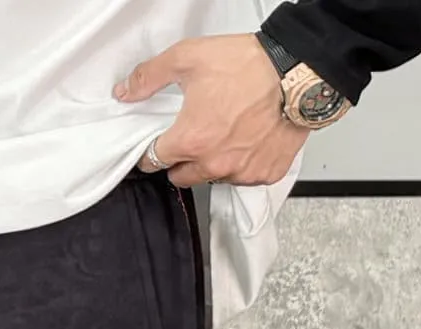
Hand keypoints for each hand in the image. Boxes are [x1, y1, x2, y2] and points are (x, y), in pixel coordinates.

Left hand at [116, 34, 307, 187]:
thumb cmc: (247, 65)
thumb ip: (150, 77)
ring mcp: (241, 173)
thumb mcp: (188, 58)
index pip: (154, 162)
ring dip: (212, 163)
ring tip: (225, 133)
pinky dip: (243, 163)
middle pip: (181, 177)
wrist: (297, 71)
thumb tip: (124, 92)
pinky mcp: (265, 174)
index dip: (152, 151)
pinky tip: (249, 139)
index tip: (157, 145)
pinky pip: (244, 178)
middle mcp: (214, 165)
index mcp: (190, 141)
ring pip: (213, 178)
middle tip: (194, 135)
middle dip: (181, 160)